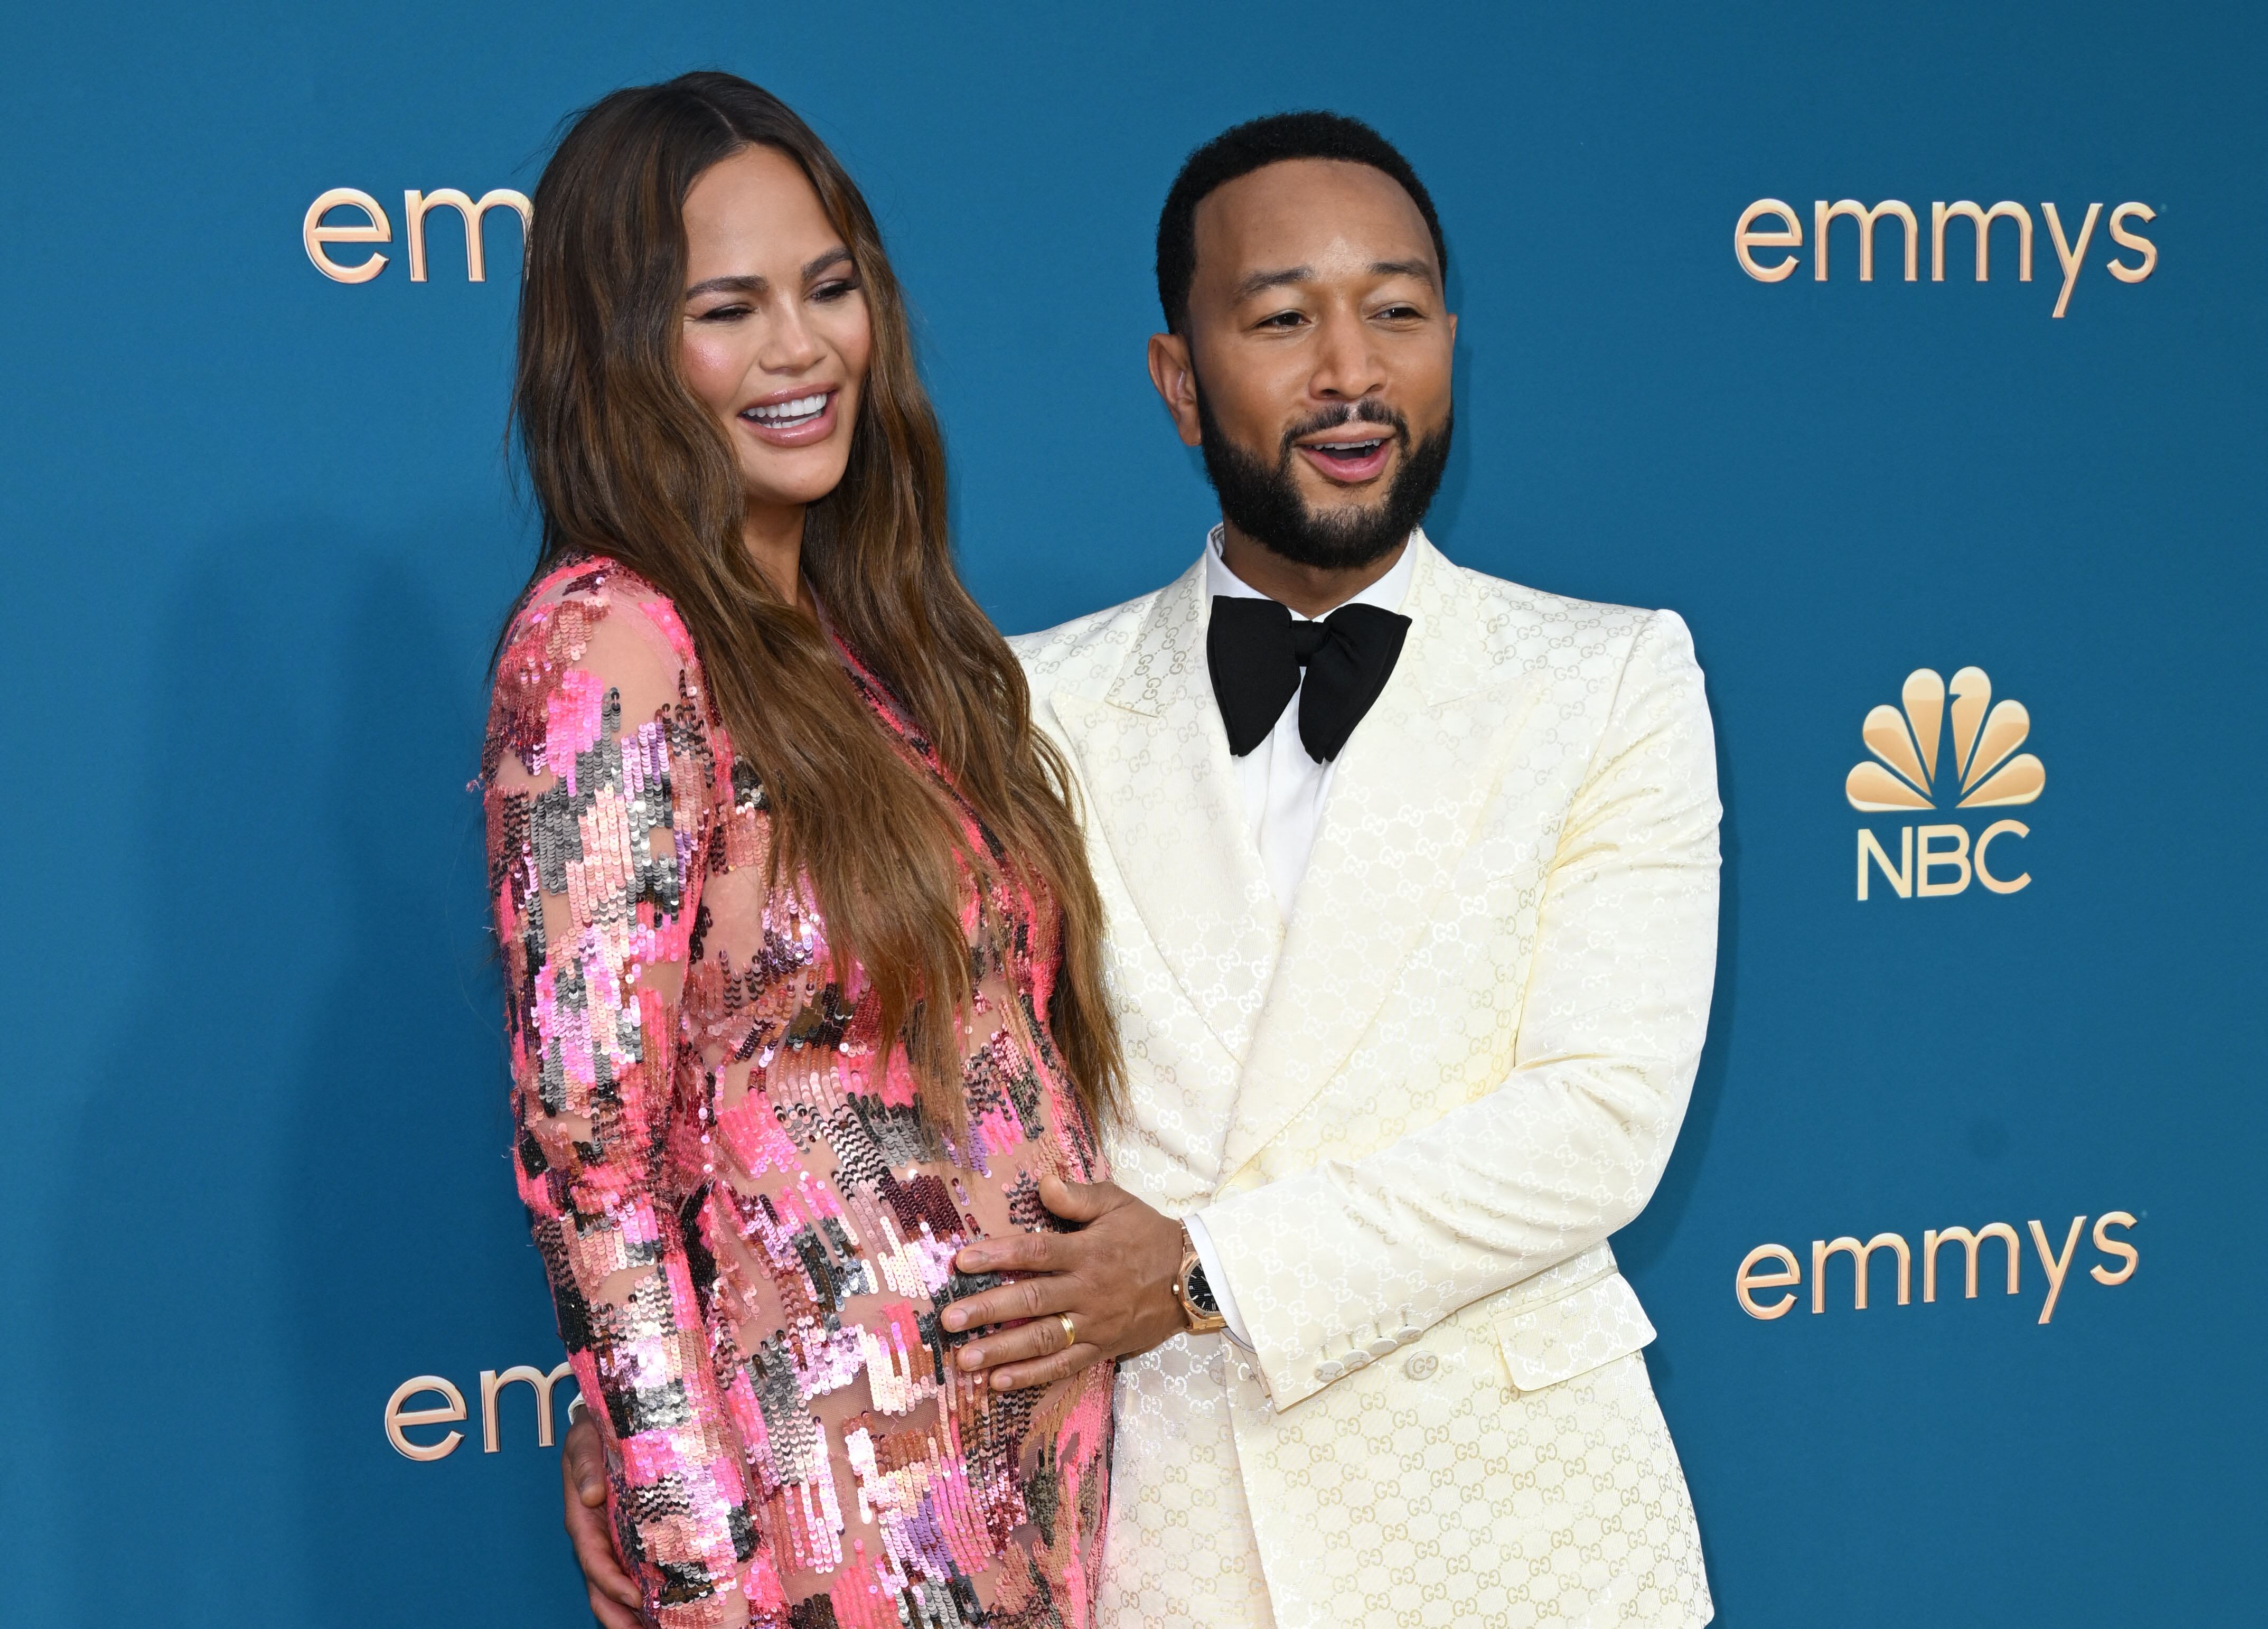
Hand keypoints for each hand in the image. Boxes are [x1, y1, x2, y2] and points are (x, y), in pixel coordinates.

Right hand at [561, 1412, 643, 1628]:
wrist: (613, 1419)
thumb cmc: (596, 1429)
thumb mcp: (584, 1438)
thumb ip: (584, 1464)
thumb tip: (591, 1494)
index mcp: (582, 1517)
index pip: (593, 1558)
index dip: (610, 1582)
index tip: (633, 1598)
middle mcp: (598, 1534)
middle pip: (603, 1585)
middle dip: (619, 1615)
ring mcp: (616, 1537)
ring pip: (620, 1583)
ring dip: (633, 1613)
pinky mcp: (635, 1533)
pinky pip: (639, 1567)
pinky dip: (651, 1590)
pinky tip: (671, 1606)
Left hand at [942, 1175, 1188, 1389]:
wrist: (1192, 1276)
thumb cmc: (1148, 1235)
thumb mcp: (1118, 1204)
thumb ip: (1079, 1196)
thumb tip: (1043, 1183)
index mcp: (1087, 1251)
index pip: (1036, 1252)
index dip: (998, 1256)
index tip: (962, 1262)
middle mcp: (1087, 1290)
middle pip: (1032, 1300)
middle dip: (988, 1309)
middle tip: (950, 1319)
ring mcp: (1094, 1323)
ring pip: (1043, 1339)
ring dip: (1002, 1350)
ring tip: (965, 1359)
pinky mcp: (1102, 1347)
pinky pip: (1064, 1365)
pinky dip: (1033, 1375)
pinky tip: (1000, 1382)